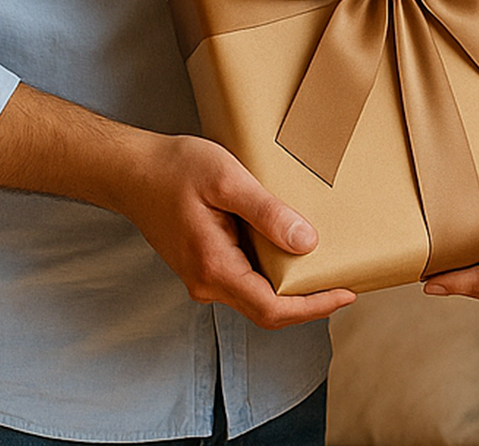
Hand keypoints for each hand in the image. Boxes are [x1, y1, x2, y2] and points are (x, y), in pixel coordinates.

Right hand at [0, 86, 353, 329]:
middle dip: (309, 301)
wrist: (130, 169)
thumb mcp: (227, 180)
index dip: (315, 306)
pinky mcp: (200, 262)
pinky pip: (242, 277)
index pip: (273, 309)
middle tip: (347, 280)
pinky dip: (270, 271)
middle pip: (266, 309)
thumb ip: (266, 212)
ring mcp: (201, 275)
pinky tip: (288, 247)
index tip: (348, 293)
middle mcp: (207, 282)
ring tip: (325, 265)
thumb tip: (306, 243)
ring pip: (254, 294)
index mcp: (215, 268)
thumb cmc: (176, 169)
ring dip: (290, 287)